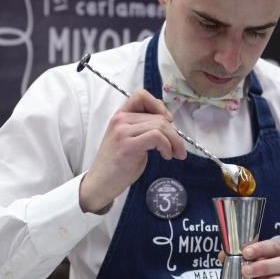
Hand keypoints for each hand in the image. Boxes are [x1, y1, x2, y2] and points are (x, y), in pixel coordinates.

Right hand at [79, 89, 186, 212]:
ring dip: (174, 141)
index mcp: (120, 116)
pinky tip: (166, 155)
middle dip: (174, 132)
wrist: (100, 183)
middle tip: (179, 148)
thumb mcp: (129, 139)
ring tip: (174, 153)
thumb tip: (166, 120)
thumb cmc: (117, 164)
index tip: (168, 120)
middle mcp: (120, 120)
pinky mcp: (128, 146)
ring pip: (160, 126)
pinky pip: (157, 137)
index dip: (158, 105)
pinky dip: (167, 146)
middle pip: (158, 116)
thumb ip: (142, 127)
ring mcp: (123, 132)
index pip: (141, 95)